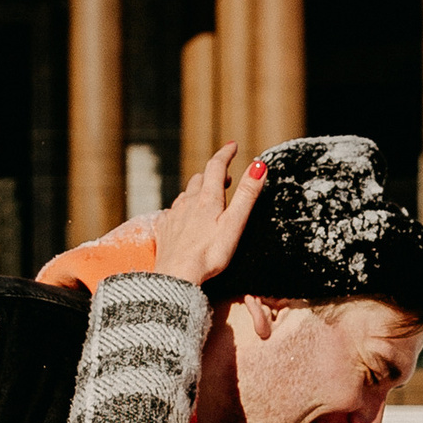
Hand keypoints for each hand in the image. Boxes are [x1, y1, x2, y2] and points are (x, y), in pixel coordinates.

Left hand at [145, 145, 269, 290]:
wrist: (177, 276)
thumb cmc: (210, 254)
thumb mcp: (235, 223)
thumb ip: (247, 195)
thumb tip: (258, 166)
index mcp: (207, 199)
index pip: (216, 166)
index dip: (225, 154)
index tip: (232, 146)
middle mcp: (188, 202)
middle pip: (199, 179)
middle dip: (212, 174)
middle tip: (225, 178)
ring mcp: (174, 215)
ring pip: (185, 194)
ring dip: (197, 191)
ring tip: (206, 197)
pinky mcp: (164, 229)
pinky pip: (173, 211)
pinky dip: (183, 208)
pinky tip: (186, 218)